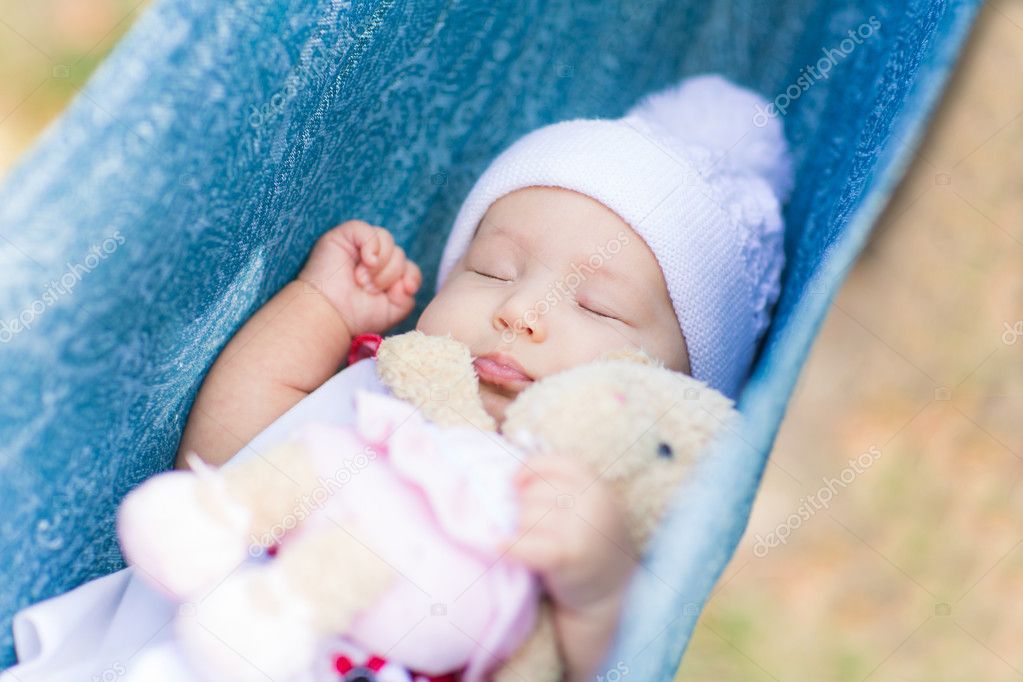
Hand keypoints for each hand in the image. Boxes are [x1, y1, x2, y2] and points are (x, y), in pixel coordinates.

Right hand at [298, 220, 421, 334]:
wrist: (330, 314)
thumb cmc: (356, 315)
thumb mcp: (392, 310)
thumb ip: (408, 296)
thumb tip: (407, 281)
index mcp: (384, 273)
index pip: (409, 266)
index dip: (411, 277)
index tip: (406, 290)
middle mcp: (373, 257)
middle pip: (400, 254)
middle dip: (389, 276)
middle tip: (368, 289)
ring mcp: (359, 245)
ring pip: (388, 240)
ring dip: (380, 265)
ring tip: (361, 280)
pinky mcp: (345, 235)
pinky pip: (369, 231)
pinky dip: (372, 247)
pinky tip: (365, 262)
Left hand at [502, 453, 638, 613]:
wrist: (608, 589)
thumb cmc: (588, 540)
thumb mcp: (587, 505)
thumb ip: (562, 486)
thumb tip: (510, 480)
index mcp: (596, 486)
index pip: (555, 463)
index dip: (530, 469)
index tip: (515, 483)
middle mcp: (592, 503)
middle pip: (534, 492)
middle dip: (525, 508)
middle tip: (536, 529)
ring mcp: (582, 529)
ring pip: (526, 517)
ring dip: (521, 530)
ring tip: (535, 543)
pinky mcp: (569, 557)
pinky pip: (527, 544)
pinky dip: (510, 545)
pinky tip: (498, 546)